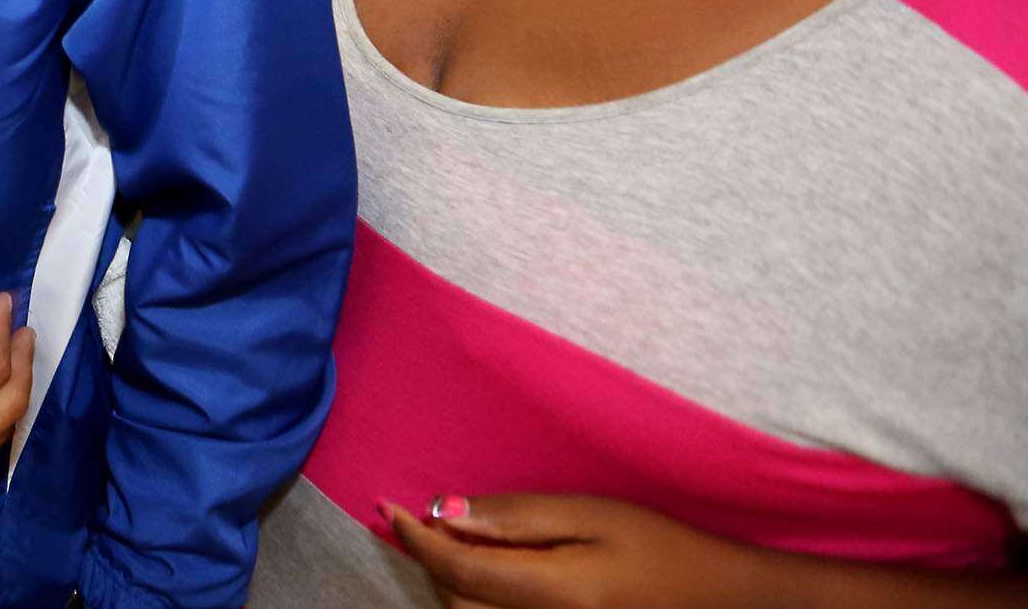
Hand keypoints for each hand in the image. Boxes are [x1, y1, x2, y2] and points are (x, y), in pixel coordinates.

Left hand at [383, 492, 758, 608]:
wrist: (717, 599)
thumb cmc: (660, 547)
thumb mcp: (591, 514)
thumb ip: (517, 516)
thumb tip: (447, 511)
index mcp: (553, 594)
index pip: (458, 569)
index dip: (415, 538)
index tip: (387, 506)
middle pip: (456, 602)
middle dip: (431, 560)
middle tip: (422, 517)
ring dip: (451, 583)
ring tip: (455, 541)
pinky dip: (476, 602)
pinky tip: (486, 571)